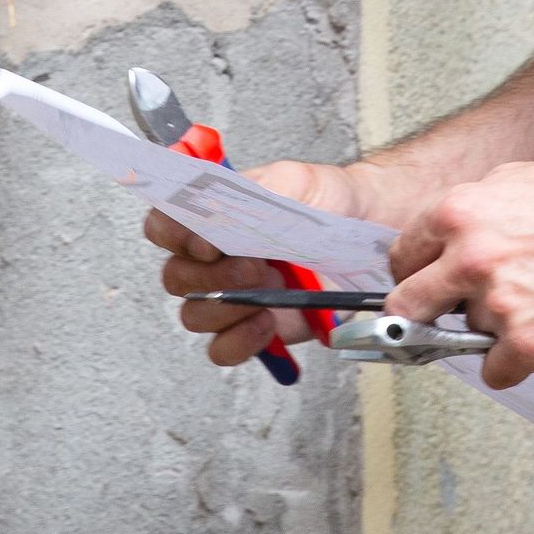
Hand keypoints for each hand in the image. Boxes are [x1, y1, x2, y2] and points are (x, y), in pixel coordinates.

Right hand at [145, 159, 382, 369]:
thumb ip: (251, 196)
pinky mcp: (253, 328)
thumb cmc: (327, 201)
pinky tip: (268, 322)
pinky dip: (239, 341)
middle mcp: (214, 258)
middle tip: (254, 266)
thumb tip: (215, 215)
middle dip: (211, 276)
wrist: (369, 232)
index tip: (205, 240)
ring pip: (194, 315)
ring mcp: (232, 296)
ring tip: (266, 292)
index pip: (164, 225)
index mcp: (213, 216)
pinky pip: (222, 349)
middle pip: (176, 277)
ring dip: (225, 308)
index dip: (173, 234)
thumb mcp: (292, 184)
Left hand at [384, 159, 533, 388]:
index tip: (422, 287)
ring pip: (466, 335)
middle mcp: (470, 257)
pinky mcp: (528, 343)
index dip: (414, 274)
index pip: (403, 257)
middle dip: (419, 315)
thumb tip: (443, 241)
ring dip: (492, 328)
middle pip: (408, 307)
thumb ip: (473, 213)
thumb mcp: (517, 180)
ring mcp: (497, 303)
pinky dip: (514, 363)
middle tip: (436, 320)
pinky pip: (496, 371)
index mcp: (459, 212)